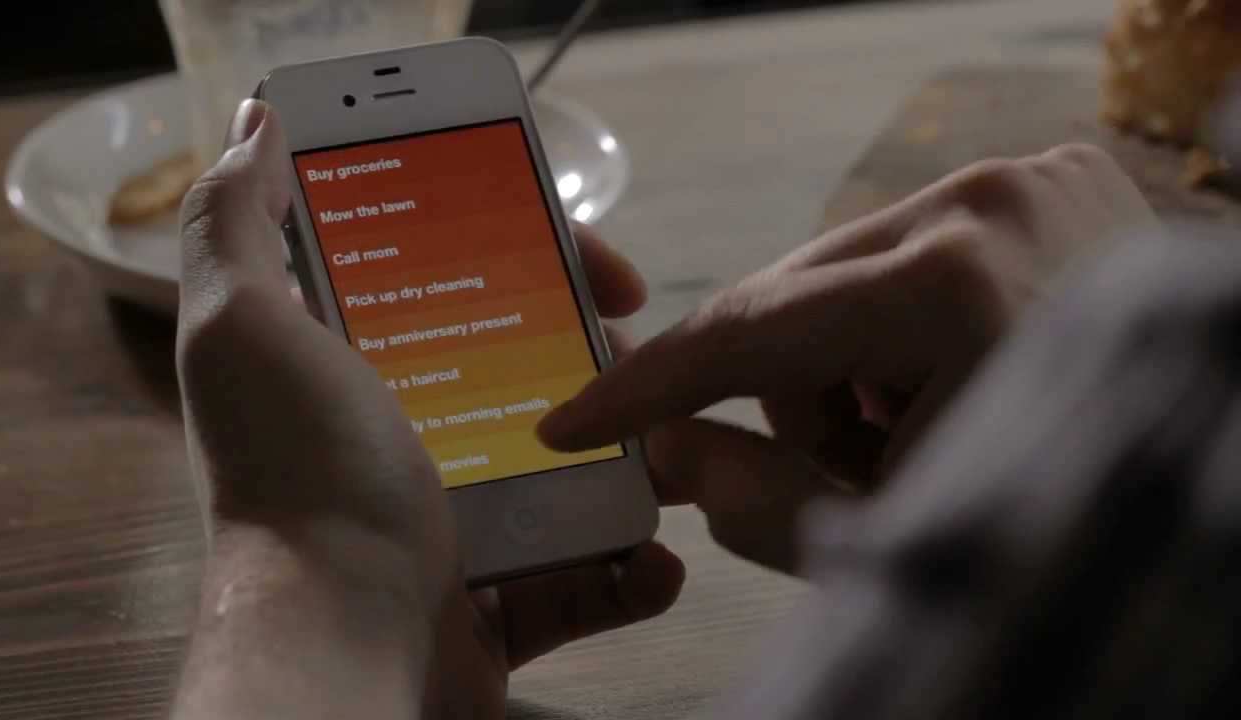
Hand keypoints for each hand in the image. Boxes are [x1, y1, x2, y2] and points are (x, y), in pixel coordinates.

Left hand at [173, 99, 682, 719]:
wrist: (340, 642)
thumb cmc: (302, 476)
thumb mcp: (243, 327)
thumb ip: (236, 223)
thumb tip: (256, 129)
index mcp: (348, 374)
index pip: (445, 279)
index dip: (513, 245)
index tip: (571, 244)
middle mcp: (396, 445)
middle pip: (517, 367)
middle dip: (588, 347)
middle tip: (631, 343)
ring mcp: (451, 524)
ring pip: (563, 468)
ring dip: (628, 452)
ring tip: (669, 444)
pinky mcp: (495, 599)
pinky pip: (581, 573)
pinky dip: (627, 565)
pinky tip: (654, 551)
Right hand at [540, 144, 1158, 573]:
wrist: (1220, 514)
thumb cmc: (1066, 534)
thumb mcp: (891, 543)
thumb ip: (754, 497)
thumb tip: (662, 449)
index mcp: (953, 288)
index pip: (748, 333)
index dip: (647, 388)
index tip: (573, 418)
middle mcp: (990, 202)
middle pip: (797, 297)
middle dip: (790, 395)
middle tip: (841, 466)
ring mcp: (1037, 179)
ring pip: (854, 271)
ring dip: (855, 362)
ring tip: (928, 429)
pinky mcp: (1065, 182)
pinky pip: (924, 249)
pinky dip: (913, 324)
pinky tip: (967, 378)